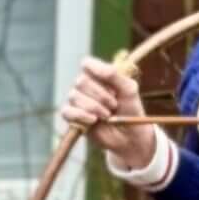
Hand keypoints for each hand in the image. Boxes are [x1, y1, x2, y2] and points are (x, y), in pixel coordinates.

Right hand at [61, 57, 158, 172]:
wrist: (129, 136)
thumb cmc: (130, 110)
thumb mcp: (128, 88)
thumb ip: (113, 74)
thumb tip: (89, 65)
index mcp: (98, 75)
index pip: (86, 64)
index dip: (96, 71)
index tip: (110, 82)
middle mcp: (85, 86)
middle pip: (81, 81)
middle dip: (100, 95)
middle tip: (113, 105)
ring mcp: (77, 102)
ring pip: (74, 96)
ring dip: (94, 107)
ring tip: (107, 115)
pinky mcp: (73, 118)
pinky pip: (67, 112)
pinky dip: (81, 115)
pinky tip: (93, 120)